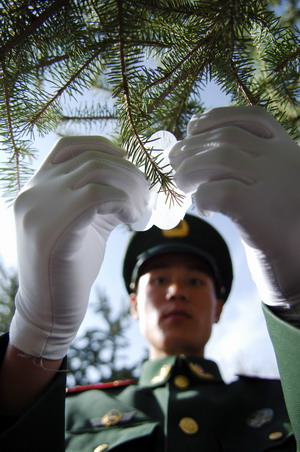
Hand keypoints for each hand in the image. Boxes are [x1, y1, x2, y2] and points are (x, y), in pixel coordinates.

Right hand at [10, 136, 148, 358]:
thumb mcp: (83, 223)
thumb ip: (98, 197)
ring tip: (140, 208)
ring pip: (97, 172)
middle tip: (146, 196)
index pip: (69, 145)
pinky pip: (97, 196)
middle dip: (130, 172)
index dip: (105, 148)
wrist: (50, 310)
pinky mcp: (53, 231)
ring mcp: (39, 209)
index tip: (128, 167)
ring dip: (131, 186)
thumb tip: (133, 176)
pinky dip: (124, 202)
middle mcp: (33, 192)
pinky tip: (132, 218)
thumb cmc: (70, 267)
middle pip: (92, 158)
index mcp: (37, 187)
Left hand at [169, 106, 299, 317]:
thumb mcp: (271, 183)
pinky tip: (204, 210)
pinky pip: (216, 191)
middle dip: (191, 146)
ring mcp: (273, 183)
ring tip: (183, 185)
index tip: (193, 128)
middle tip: (174, 162)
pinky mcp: (259, 210)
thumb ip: (248, 163)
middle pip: (227, 137)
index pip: (254, 117)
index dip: (217, 117)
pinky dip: (201, 198)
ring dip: (189, 170)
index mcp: (287, 150)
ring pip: (219, 159)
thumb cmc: (278, 223)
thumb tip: (191, 151)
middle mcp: (282, 160)